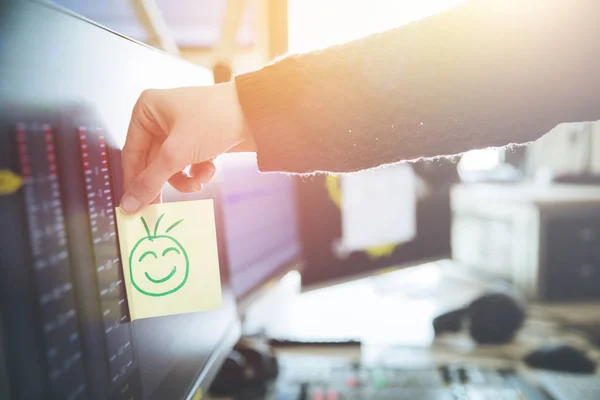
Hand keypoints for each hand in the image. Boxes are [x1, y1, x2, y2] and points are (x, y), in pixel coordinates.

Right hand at [120, 82, 254, 213]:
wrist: (257, 116)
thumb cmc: (215, 119)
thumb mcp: (177, 154)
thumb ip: (150, 181)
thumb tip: (129, 204)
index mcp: (147, 109)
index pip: (132, 153)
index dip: (134, 181)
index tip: (133, 206)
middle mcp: (161, 117)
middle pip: (152, 162)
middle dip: (165, 181)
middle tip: (161, 207)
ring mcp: (181, 129)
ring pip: (171, 166)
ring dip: (183, 179)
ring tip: (197, 184)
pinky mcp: (198, 140)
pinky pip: (188, 164)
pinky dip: (198, 171)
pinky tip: (209, 170)